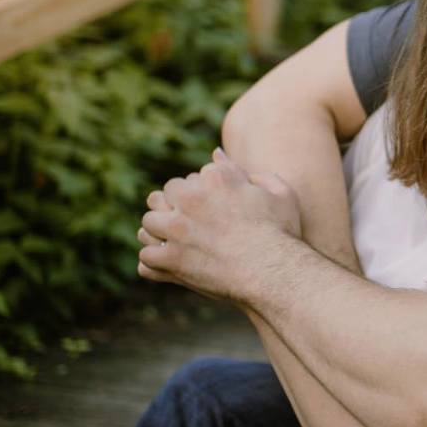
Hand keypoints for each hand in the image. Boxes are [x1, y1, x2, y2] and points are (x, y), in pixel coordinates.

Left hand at [138, 148, 303, 304]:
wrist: (273, 272)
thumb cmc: (280, 233)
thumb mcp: (280, 193)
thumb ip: (246, 170)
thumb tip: (216, 154)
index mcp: (216, 178)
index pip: (193, 177)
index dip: (202, 192)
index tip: (214, 207)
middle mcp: (191, 199)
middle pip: (166, 193)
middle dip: (175, 205)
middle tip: (192, 222)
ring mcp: (176, 229)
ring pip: (149, 221)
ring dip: (160, 230)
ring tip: (177, 241)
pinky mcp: (170, 259)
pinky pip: (146, 256)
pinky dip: (156, 262)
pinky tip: (172, 264)